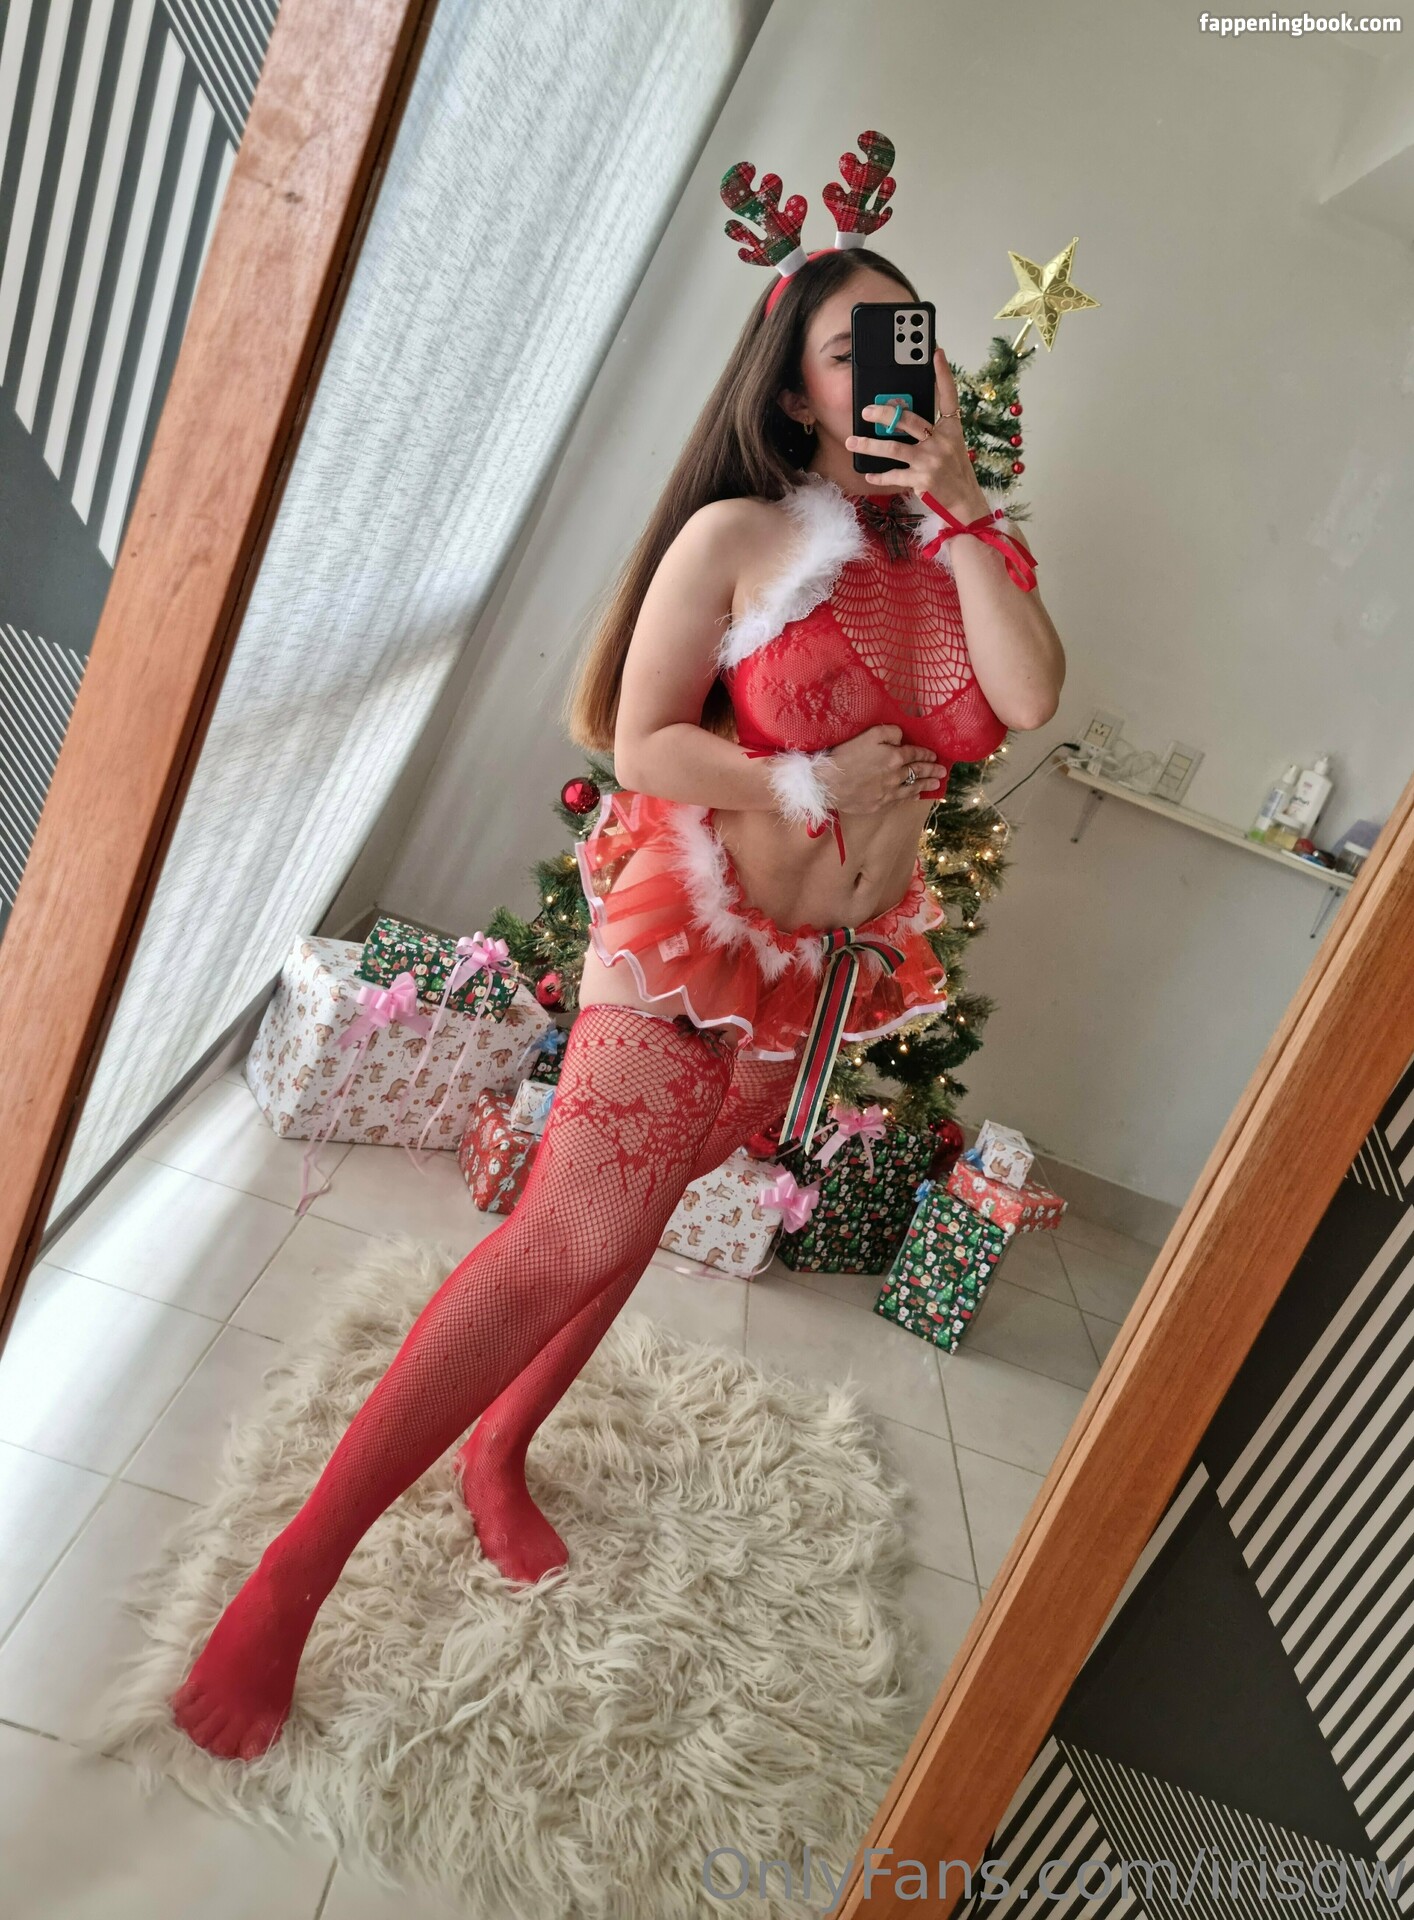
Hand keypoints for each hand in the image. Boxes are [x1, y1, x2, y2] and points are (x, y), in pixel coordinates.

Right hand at [821, 724, 945, 812]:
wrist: (827, 783)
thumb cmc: (845, 755)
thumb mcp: (868, 734)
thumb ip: (889, 732)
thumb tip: (902, 737)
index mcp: (895, 757)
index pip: (915, 754)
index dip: (926, 754)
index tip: (934, 755)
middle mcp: (896, 776)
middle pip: (918, 772)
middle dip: (932, 770)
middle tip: (942, 771)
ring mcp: (888, 792)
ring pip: (912, 788)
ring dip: (925, 785)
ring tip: (935, 784)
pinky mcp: (878, 804)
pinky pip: (899, 800)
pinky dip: (910, 797)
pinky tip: (914, 796)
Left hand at [844, 347, 988, 520]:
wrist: (964, 502)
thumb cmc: (953, 472)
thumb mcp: (950, 446)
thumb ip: (930, 432)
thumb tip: (902, 419)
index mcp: (951, 430)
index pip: (949, 396)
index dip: (943, 373)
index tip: (936, 352)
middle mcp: (941, 442)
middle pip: (908, 419)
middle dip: (884, 413)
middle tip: (865, 410)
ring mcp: (930, 461)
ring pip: (893, 448)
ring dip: (868, 445)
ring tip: (852, 442)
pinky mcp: (921, 480)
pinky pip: (893, 474)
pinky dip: (879, 475)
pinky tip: (868, 474)